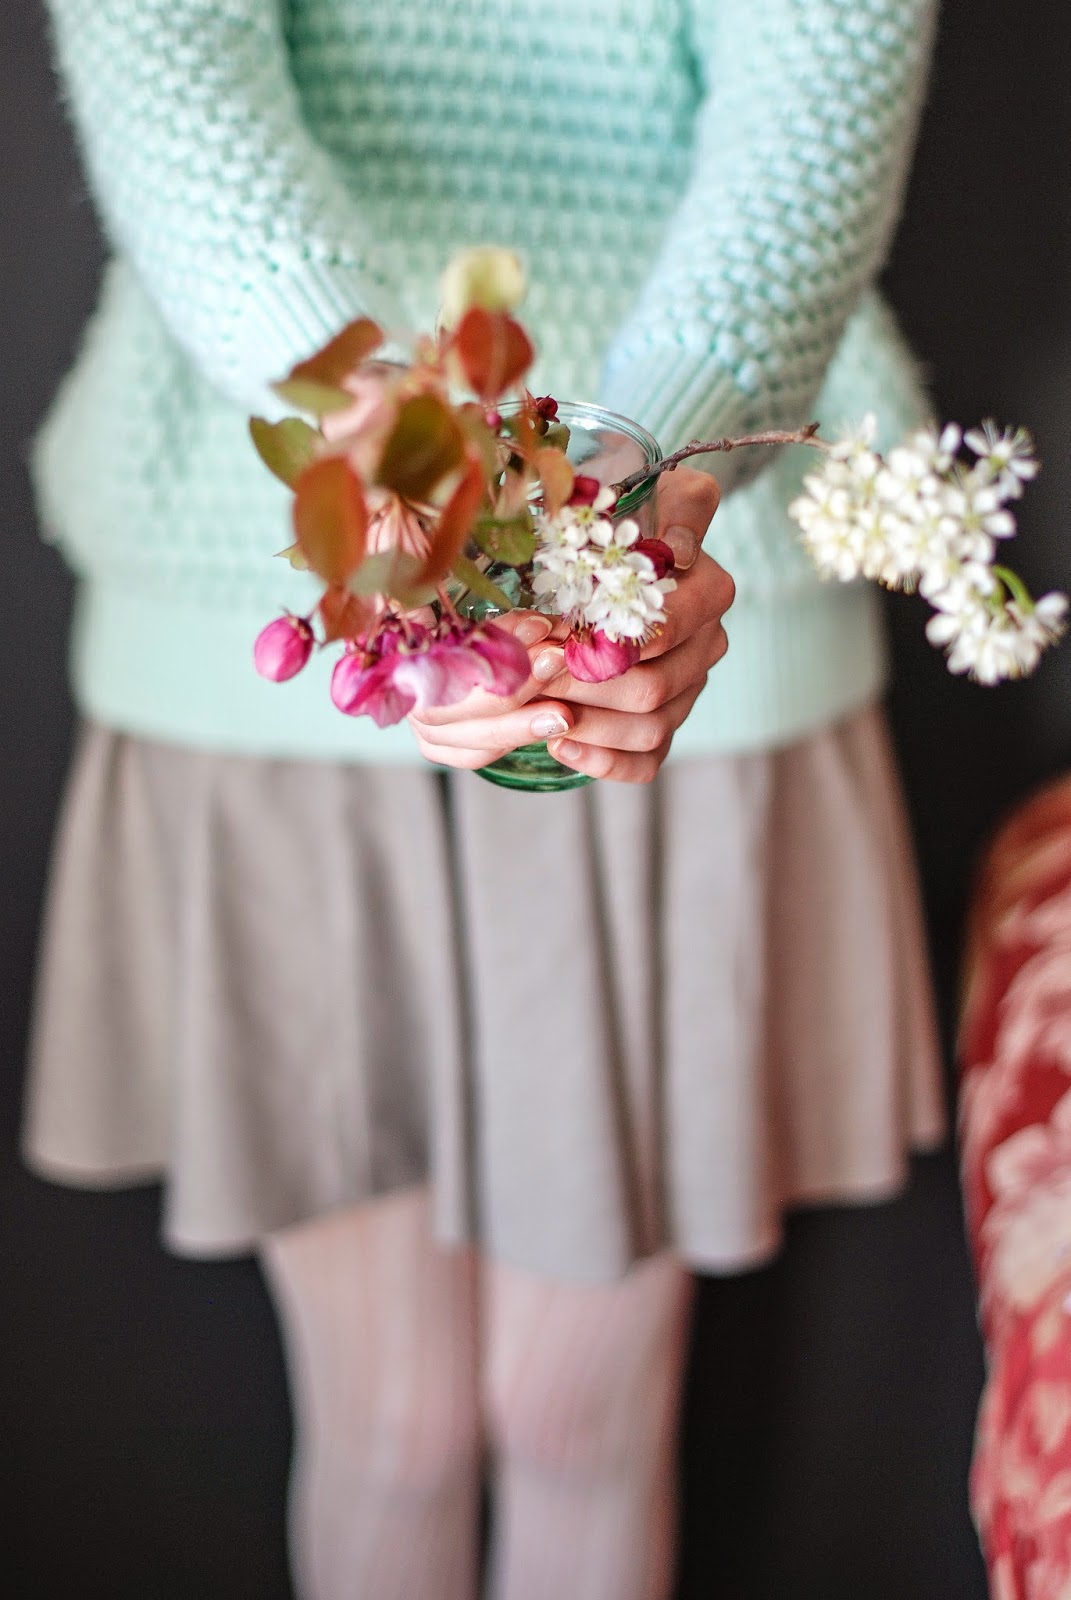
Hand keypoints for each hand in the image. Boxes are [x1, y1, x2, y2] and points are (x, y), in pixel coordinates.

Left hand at [408, 466, 733, 779]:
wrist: (606, 557)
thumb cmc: (624, 521)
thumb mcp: (660, 494)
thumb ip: (683, 510)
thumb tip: (678, 552)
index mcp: (710, 592)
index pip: (670, 628)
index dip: (619, 640)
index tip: (566, 637)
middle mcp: (707, 645)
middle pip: (655, 686)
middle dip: (589, 685)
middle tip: (537, 677)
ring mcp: (688, 690)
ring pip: (650, 727)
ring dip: (590, 725)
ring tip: (539, 712)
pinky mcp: (666, 724)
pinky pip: (647, 762)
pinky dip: (604, 763)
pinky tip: (560, 748)